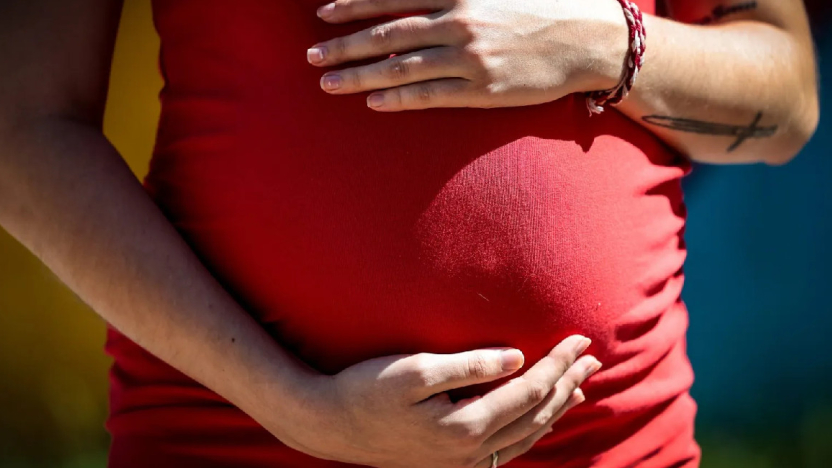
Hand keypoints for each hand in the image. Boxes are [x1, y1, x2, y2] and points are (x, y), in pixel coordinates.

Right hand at [271, 335, 600, 467]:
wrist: (327, 425)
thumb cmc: (365, 389)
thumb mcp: (414, 370)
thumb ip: (469, 365)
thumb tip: (516, 357)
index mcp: (466, 426)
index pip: (529, 390)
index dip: (558, 363)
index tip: (580, 339)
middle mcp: (470, 451)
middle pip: (535, 415)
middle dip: (567, 384)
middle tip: (593, 359)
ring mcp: (461, 461)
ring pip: (525, 436)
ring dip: (554, 409)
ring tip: (578, 389)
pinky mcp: (449, 460)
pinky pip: (505, 448)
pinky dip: (529, 430)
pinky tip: (535, 419)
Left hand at [307, 0, 628, 110]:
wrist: (591, 39)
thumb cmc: (546, 5)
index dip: (354, 4)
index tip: (322, 12)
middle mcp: (459, 21)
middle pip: (386, 34)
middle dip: (344, 45)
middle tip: (312, 56)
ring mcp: (469, 59)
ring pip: (400, 68)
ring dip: (359, 77)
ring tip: (328, 83)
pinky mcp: (482, 90)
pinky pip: (429, 96)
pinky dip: (397, 99)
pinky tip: (372, 103)